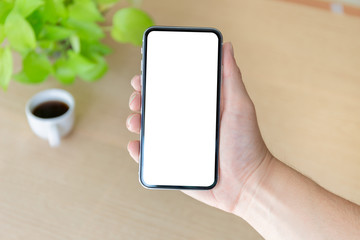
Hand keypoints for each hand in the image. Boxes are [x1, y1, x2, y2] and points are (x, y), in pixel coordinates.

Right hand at [126, 42, 271, 212]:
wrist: (247, 184)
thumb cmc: (247, 144)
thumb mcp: (240, 106)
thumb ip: (231, 78)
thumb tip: (226, 47)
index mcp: (199, 108)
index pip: (173, 88)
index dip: (157, 77)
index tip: (145, 69)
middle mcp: (186, 123)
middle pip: (157, 106)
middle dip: (141, 98)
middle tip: (137, 96)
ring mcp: (178, 144)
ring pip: (150, 129)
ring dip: (136, 121)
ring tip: (135, 120)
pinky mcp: (174, 165)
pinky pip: (150, 157)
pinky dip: (139, 151)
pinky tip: (135, 145)